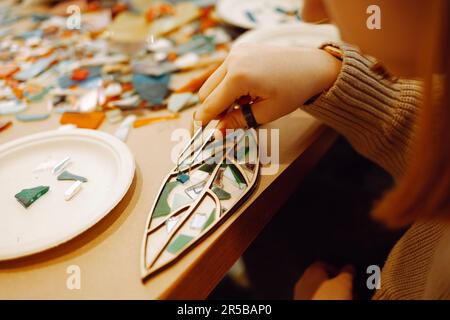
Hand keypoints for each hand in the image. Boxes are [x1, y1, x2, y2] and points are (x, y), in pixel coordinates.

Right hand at [195, 44, 340, 130]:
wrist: (311, 67)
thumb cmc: (293, 90)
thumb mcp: (266, 112)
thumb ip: (238, 121)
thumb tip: (218, 133)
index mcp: (239, 77)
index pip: (211, 104)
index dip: (205, 120)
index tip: (201, 131)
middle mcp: (233, 60)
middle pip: (206, 92)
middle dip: (215, 108)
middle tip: (232, 118)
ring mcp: (236, 51)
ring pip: (212, 81)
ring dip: (221, 96)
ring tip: (244, 102)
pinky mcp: (240, 49)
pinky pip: (223, 71)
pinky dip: (228, 84)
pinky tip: (247, 90)